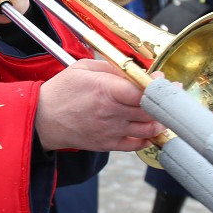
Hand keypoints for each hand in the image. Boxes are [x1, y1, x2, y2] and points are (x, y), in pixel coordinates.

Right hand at [36, 59, 167, 151]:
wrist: (42, 119)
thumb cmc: (61, 91)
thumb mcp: (83, 68)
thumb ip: (111, 68)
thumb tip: (134, 71)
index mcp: (105, 89)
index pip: (142, 91)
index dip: (157, 86)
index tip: (160, 80)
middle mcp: (111, 112)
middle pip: (151, 110)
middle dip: (165, 101)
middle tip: (171, 94)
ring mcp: (111, 130)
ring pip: (149, 129)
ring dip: (160, 120)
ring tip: (162, 111)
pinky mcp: (108, 144)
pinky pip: (137, 144)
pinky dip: (148, 138)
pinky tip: (149, 129)